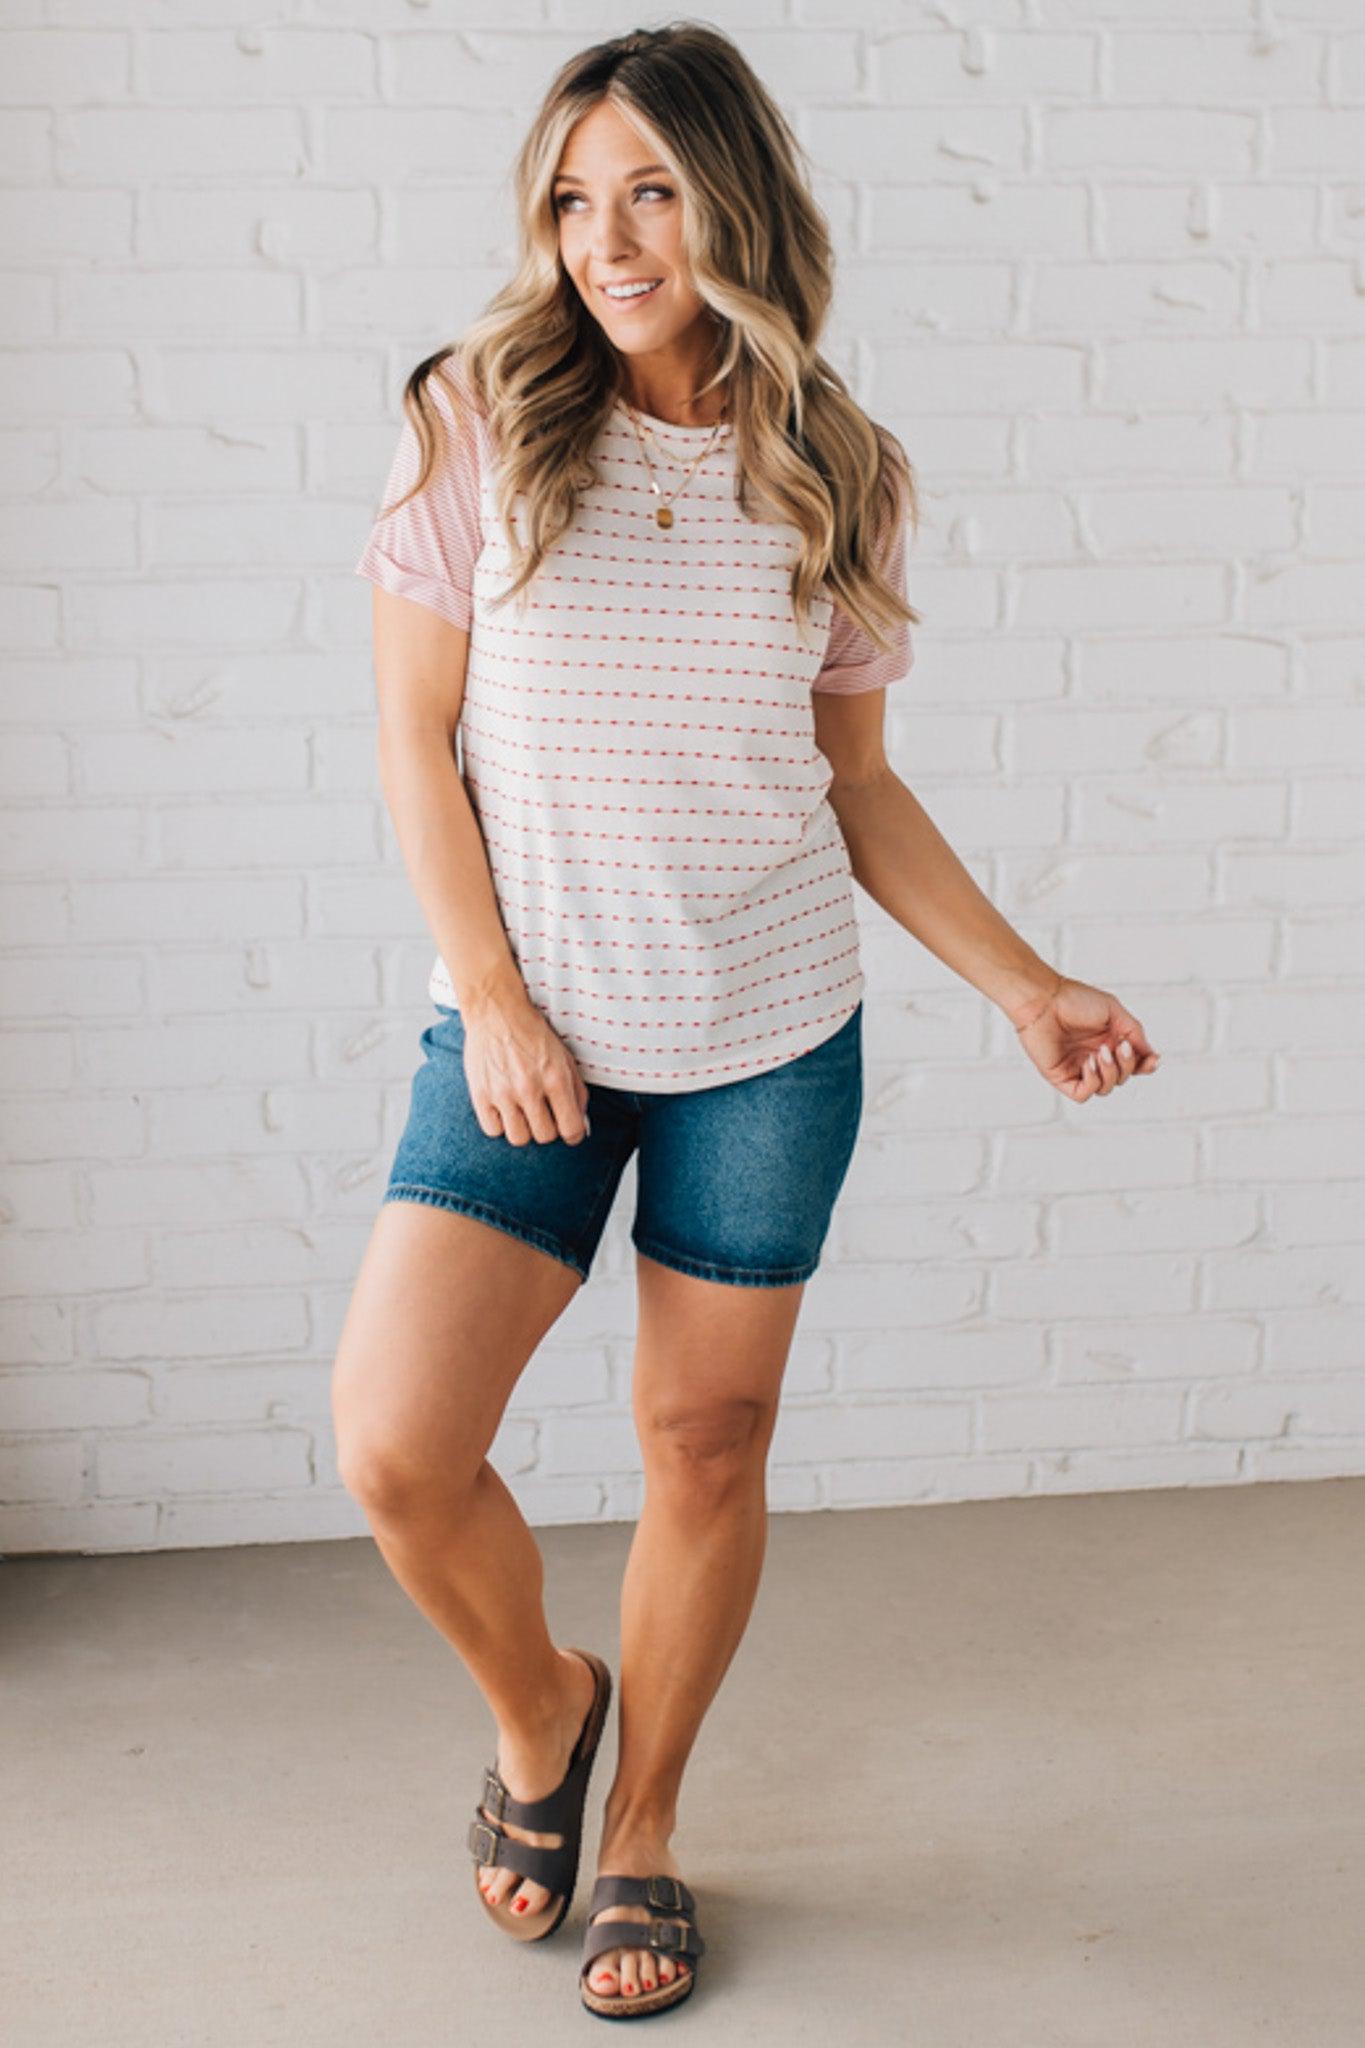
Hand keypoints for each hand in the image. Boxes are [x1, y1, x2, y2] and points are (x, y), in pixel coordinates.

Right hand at [460, 999, 591, 1144]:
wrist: (496, 1011)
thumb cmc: (532, 1033)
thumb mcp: (564, 1057)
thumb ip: (577, 1092)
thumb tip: (582, 1124)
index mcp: (555, 1078)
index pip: (571, 1128)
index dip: (573, 1134)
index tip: (569, 1131)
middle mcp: (529, 1087)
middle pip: (545, 1136)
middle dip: (548, 1128)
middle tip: (544, 1114)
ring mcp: (502, 1093)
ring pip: (519, 1138)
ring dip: (524, 1129)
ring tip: (523, 1112)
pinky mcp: (480, 1094)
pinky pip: (493, 1130)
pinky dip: (501, 1125)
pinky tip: (505, 1109)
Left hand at [1008, 975, 1160, 1103]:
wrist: (1044, 1000)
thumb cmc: (1074, 1000)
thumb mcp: (1114, 1012)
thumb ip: (1134, 1033)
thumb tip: (1151, 1055)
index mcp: (1108, 1041)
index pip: (1133, 1064)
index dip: (1145, 1066)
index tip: (1153, 1060)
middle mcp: (1095, 1056)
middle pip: (1122, 1077)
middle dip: (1127, 1065)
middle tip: (1118, 1046)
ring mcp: (1078, 1068)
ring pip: (1106, 1089)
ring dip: (1110, 1073)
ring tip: (1100, 1052)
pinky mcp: (1062, 1077)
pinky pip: (1083, 1094)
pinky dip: (1092, 1083)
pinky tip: (1089, 1063)